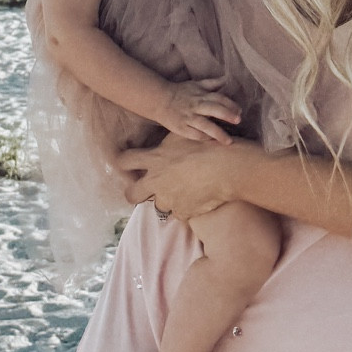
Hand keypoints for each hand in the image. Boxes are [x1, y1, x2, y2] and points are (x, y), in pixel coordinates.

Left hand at [120, 132, 259, 217]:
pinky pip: (180, 213)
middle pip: (131, 194)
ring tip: (186, 190)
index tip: (125, 166)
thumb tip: (159, 148)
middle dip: (134, 193)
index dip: (121, 164)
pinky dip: (187, 208)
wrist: (230, 168)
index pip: (124, 161)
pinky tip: (200, 198)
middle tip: (144, 190)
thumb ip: (166, 145)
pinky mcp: (183, 213)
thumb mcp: (183, 137)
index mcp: (155, 159)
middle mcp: (157, 181)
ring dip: (168, 200)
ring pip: (159, 205)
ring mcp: (169, 199)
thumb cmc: (209, 146)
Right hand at [156, 80, 241, 144]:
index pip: (218, 98)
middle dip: (227, 114)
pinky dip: (204, 138)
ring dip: (218, 133)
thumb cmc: (180, 92)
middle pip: (213, 109)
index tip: (240, 111)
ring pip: (205, 126)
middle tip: (238, 120)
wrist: (159, 100)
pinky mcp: (181, 128)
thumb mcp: (195, 84)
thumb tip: (227, 79)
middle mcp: (196, 106)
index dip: (230, 104)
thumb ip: (212, 83)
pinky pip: (194, 135)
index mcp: (200, 95)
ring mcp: (188, 118)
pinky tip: (212, 141)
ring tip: (229, 141)